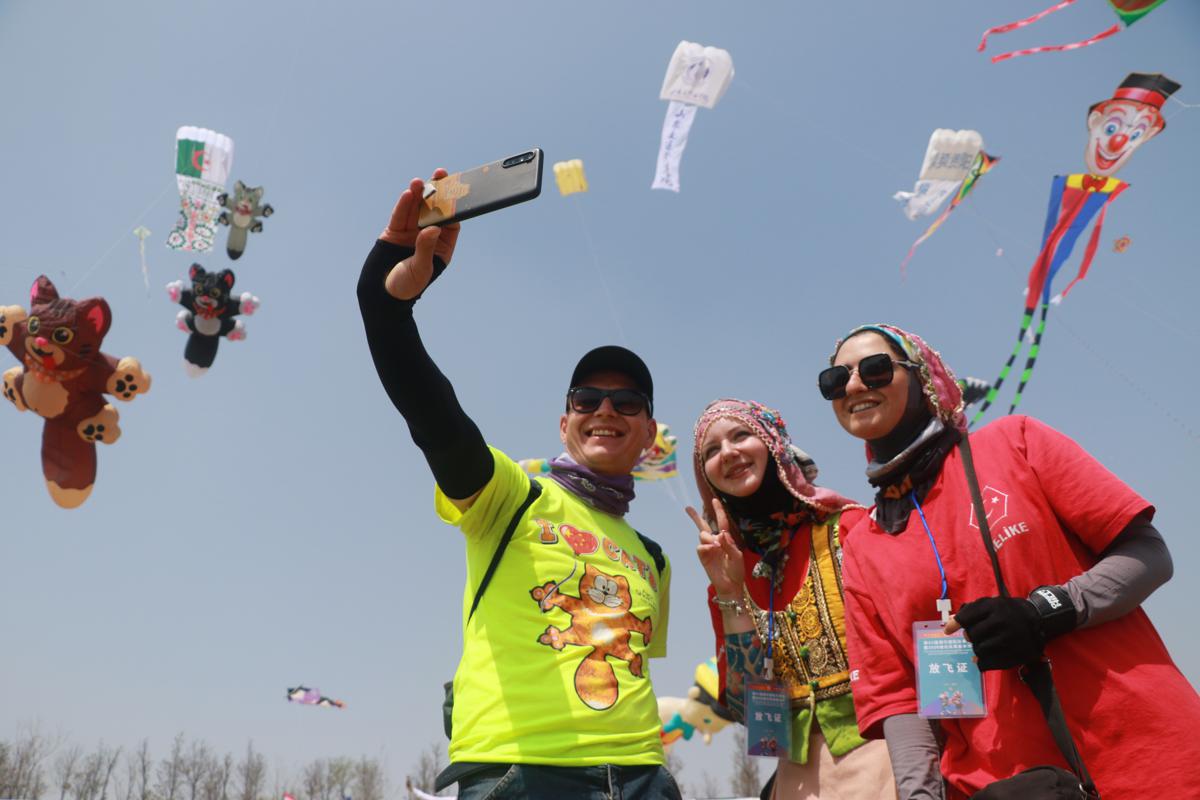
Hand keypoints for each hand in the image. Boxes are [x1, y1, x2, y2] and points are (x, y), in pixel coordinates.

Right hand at [381, 170, 461, 300]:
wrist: (383, 293)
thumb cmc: (407, 286)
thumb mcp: (421, 268)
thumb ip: (426, 248)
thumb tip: (433, 229)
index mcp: (441, 246)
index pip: (451, 221)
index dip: (453, 206)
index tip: (456, 191)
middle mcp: (427, 235)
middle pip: (434, 210)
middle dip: (437, 192)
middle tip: (440, 174)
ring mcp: (410, 231)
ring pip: (416, 209)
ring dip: (418, 194)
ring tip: (420, 181)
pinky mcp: (395, 230)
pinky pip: (400, 215)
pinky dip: (403, 205)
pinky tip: (408, 193)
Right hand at [687, 498, 744, 598]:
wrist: (730, 585)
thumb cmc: (736, 570)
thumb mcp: (737, 556)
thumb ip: (729, 544)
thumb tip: (721, 533)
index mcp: (726, 539)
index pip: (722, 521)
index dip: (718, 510)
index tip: (714, 500)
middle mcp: (715, 541)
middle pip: (704, 525)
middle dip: (695, 516)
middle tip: (687, 508)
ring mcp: (708, 548)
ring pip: (702, 534)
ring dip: (708, 537)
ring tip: (716, 546)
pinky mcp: (703, 556)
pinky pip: (700, 546)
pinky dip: (705, 546)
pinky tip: (711, 550)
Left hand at [945, 596, 1042, 670]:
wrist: (1037, 620)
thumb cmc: (1007, 611)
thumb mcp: (991, 604)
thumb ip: (970, 611)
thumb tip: (949, 623)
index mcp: (994, 606)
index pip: (967, 617)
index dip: (955, 624)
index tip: (947, 630)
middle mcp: (1002, 622)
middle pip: (972, 635)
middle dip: (970, 637)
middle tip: (976, 636)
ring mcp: (1010, 639)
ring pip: (979, 650)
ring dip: (978, 649)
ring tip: (985, 644)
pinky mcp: (1016, 654)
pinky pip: (989, 663)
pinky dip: (983, 663)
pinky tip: (984, 659)